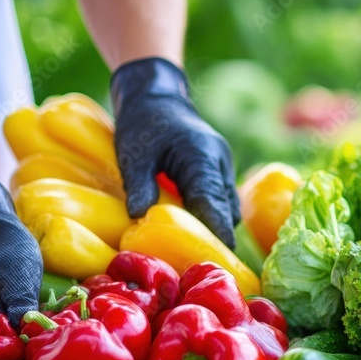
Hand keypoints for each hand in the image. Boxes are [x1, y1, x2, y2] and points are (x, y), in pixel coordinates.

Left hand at [111, 57, 239, 247]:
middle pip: (226, 209)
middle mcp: (219, 163)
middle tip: (205, 264)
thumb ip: (139, 184)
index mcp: (201, 157)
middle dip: (218, 236)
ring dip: (215, 226)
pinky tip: (197, 230)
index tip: (220, 256)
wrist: (158, 96)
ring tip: (199, 252)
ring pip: (227, 206)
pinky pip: (221, 199)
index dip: (217, 231)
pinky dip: (212, 215)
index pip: (212, 202)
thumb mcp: (133, 153)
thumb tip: (139, 217)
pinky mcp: (218, 171)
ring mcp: (222, 167)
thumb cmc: (143, 123)